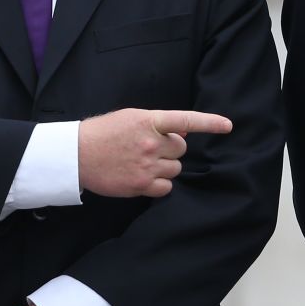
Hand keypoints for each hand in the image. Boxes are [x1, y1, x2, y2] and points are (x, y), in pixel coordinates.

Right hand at [78, 109, 232, 196]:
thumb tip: (186, 130)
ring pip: (175, 168)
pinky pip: (166, 188)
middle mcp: (151, 142)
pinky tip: (144, 177)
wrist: (77, 154)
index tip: (228, 126)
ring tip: (143, 162)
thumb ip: (159, 123)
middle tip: (150, 147)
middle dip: (171, 148)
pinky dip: (160, 184)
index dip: (210, 123)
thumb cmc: (105, 132)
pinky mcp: (140, 185)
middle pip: (181, 148)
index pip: (186, 120)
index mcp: (149, 120)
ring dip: (165, 166)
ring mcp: (146, 165)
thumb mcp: (132, 117)